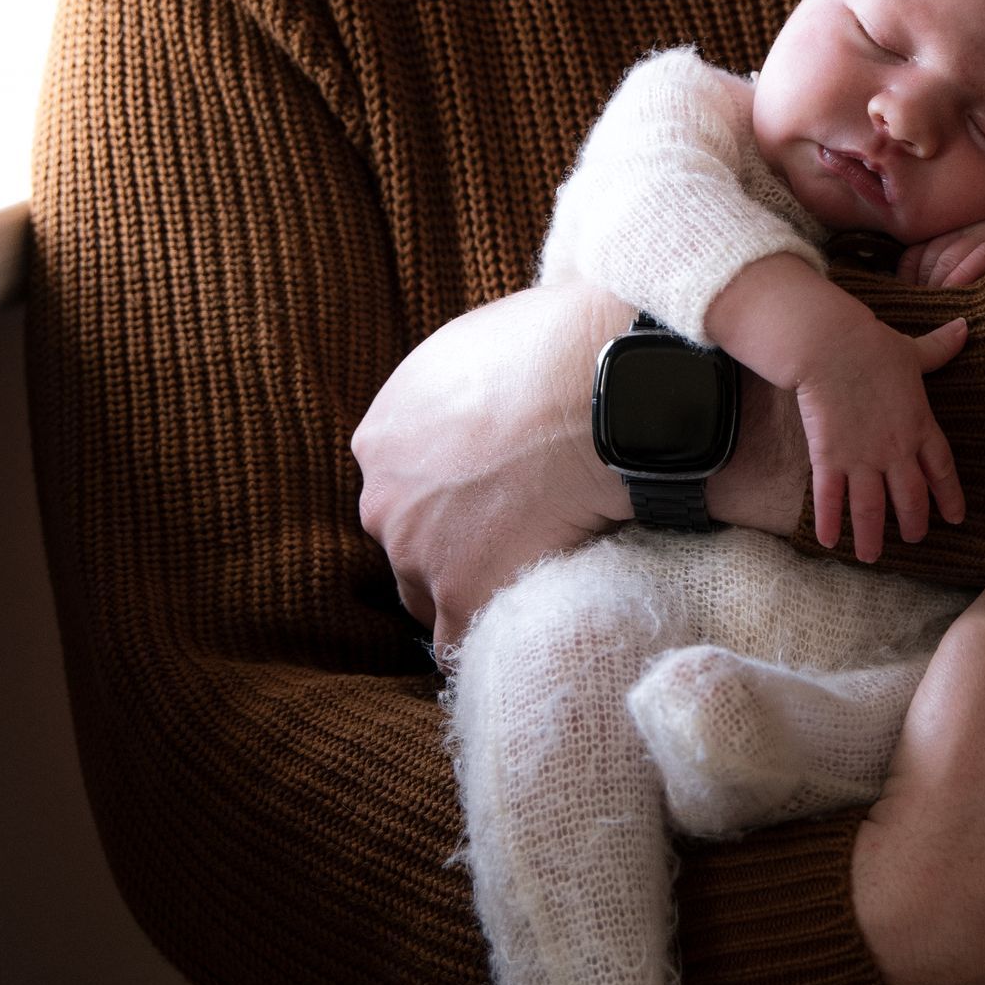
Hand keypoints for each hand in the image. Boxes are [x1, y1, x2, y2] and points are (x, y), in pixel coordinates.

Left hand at [351, 282, 629, 649]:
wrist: (600, 392)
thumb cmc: (562, 349)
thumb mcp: (485, 344)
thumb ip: (464, 387)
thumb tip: (494, 395)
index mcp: (384, 434)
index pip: (401, 486)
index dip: (446, 496)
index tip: (485, 500)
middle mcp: (384, 496)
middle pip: (407, 542)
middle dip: (448, 546)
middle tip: (511, 541)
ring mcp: (418, 550)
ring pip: (429, 595)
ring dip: (470, 593)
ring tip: (529, 583)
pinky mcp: (463, 594)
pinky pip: (463, 639)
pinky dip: (492, 636)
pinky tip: (529, 623)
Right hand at [796, 315, 967, 560]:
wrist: (830, 345)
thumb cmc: (872, 345)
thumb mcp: (912, 349)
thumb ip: (939, 348)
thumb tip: (966, 326)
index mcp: (920, 425)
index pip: (942, 470)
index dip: (949, 496)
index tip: (955, 518)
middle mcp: (895, 450)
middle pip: (910, 498)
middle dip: (912, 523)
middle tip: (913, 540)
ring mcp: (862, 457)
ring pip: (871, 509)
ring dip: (871, 536)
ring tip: (871, 557)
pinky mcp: (829, 457)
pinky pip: (830, 498)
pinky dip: (830, 522)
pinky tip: (828, 542)